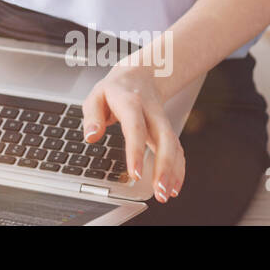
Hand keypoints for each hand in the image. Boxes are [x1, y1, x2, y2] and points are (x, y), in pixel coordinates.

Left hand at [80, 62, 184, 203]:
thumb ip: (92, 116)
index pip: (135, 128)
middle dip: (165, 166)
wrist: (140, 74)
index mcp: (130, 102)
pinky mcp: (168, 130)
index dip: (136, 152)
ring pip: (175, 146)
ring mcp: (163, 121)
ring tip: (165, 195)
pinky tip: (173, 188)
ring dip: (174, 172)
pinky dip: (179, 170)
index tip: (136, 174)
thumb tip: (90, 137)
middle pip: (164, 138)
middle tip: (158, 190)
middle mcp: (151, 112)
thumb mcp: (96, 95)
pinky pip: (178, 150)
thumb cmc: (115, 89)